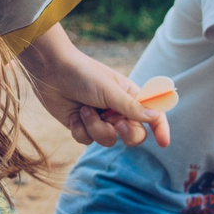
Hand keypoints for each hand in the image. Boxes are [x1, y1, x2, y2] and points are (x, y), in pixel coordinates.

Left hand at [26, 49, 169, 149]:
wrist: (50, 71)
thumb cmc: (83, 74)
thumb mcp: (109, 91)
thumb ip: (131, 107)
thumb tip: (155, 117)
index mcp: (130, 96)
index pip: (152, 116)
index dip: (160, 129)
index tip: (163, 143)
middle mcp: (118, 110)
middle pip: (133, 135)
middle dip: (126, 133)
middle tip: (117, 125)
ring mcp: (100, 119)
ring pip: (108, 140)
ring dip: (95, 127)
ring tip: (84, 110)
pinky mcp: (82, 126)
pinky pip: (87, 140)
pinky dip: (79, 129)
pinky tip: (73, 114)